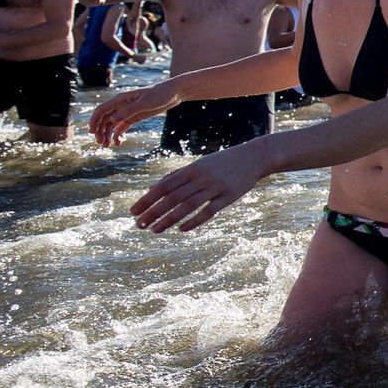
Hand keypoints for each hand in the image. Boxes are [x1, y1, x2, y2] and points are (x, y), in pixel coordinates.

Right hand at [90, 81, 180, 145]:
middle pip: (104, 119)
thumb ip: (128, 111)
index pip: (101, 110)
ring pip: (112, 124)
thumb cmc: (159, 94)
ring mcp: (127, 112)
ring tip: (107, 146)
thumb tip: (112, 119)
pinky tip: (119, 142)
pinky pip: (122, 127)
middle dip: (100, 130)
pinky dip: (118, 135)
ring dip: (108, 134)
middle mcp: (121, 105)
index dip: (94, 120)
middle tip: (100, 143)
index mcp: (120, 99)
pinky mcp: (134, 117)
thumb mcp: (144, 103)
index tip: (92, 132)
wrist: (173, 94)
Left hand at [130, 146, 265, 232]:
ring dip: (169, 219)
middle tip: (139, 225)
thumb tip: (153, 189)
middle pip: (172, 197)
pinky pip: (209, 211)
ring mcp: (215, 187)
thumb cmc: (222, 162)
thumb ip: (177, 176)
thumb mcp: (199, 165)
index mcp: (191, 169)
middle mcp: (201, 177)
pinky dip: (194, 221)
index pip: (163, 186)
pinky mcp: (229, 196)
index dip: (147, 199)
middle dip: (153, 212)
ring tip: (155, 230)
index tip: (133, 212)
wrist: (254, 157)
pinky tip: (182, 229)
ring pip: (188, 206)